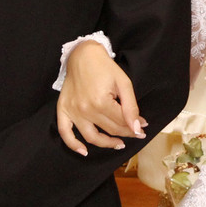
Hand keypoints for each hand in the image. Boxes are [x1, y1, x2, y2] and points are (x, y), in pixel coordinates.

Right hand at [56, 40, 146, 154]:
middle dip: (125, 133)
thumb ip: (131, 107)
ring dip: (105, 144)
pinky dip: (73, 144)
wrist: (82, 55)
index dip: (134, 127)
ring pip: (90, 136)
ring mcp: (72, 111)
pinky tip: (84, 151)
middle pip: (108, 129)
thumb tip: (138, 127)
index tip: (143, 128)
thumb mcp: (124, 83)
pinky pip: (65, 132)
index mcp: (100, 102)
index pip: (120, 123)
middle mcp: (85, 109)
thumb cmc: (105, 67)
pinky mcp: (63, 110)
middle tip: (135, 133)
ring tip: (118, 144)